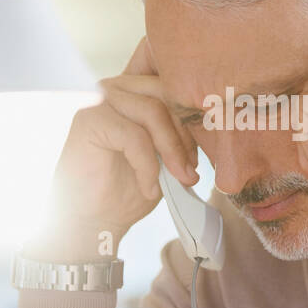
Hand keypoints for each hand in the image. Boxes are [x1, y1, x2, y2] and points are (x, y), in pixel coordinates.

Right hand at [35, 37, 197, 259]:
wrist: (92, 220)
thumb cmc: (127, 188)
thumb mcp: (166, 156)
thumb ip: (182, 135)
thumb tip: (217, 126)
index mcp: (134, 89)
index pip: (175, 88)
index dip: (194, 120)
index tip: (202, 157)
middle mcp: (115, 86)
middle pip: (166, 95)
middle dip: (186, 135)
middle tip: (193, 170)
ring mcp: (99, 100)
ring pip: (153, 112)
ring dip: (172, 150)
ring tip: (179, 179)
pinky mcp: (89, 120)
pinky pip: (135, 137)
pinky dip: (148, 166)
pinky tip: (149, 188)